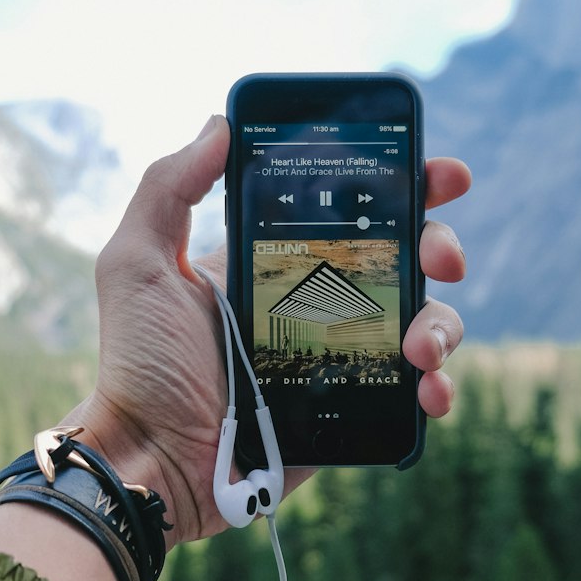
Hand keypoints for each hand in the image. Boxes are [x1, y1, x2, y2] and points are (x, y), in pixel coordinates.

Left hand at [70, 115, 469, 548]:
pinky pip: (412, 392)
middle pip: (404, 261)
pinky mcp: (352, 410)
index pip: (352, 210)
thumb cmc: (137, 362)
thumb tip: (220, 121)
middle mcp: (319, 302)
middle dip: (438, 247)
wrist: (150, 459)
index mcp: (279, 260)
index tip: (441, 174)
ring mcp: (341, 357)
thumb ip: (168, 187)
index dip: (406, 187)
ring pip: (423, 323)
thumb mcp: (138, 262)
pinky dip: (436, 388)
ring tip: (421, 348)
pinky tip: (430, 392)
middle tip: (443, 258)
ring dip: (442, 325)